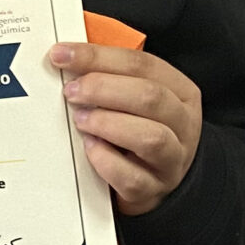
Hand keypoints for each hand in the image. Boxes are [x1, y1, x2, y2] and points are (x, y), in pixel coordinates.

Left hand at [48, 42, 202, 216]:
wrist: (155, 178)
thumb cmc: (139, 128)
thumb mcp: (135, 97)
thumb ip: (111, 77)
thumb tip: (68, 57)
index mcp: (180, 91)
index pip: (143, 64)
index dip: (99, 57)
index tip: (62, 55)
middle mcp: (183, 124)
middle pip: (150, 97)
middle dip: (102, 88)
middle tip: (70, 91)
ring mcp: (172, 159)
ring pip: (150, 137)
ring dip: (107, 123)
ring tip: (80, 119)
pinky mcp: (153, 189)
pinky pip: (132, 177)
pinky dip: (106, 160)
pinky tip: (89, 148)